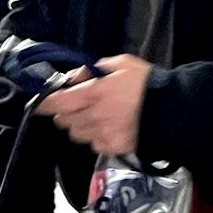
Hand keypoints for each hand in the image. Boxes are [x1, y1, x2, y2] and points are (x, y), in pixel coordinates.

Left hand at [35, 54, 149, 157]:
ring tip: (96, 116)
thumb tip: (75, 78)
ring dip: (80, 126)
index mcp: (92, 94)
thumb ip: (93, 69)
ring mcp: (103, 136)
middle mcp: (93, 117)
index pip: (57, 103)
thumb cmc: (146, 83)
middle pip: (64, 121)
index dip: (44, 104)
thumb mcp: (120, 63)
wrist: (172, 110)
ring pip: (77, 134)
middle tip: (79, 104)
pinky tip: (110, 128)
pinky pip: (94, 145)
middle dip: (66, 112)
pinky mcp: (113, 149)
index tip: (40, 103)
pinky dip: (97, 137)